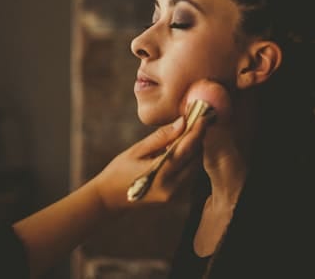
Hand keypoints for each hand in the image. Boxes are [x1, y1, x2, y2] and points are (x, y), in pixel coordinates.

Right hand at [89, 102, 211, 210]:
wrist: (111, 198)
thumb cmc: (119, 171)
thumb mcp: (136, 150)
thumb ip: (161, 137)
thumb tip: (182, 122)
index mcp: (161, 175)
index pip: (186, 150)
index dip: (197, 131)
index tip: (204, 116)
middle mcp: (173, 188)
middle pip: (196, 159)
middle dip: (198, 139)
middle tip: (196, 120)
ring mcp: (176, 196)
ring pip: (195, 167)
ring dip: (194, 149)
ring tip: (188, 132)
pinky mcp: (177, 198)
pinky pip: (190, 175)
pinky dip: (189, 160)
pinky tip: (180, 150)